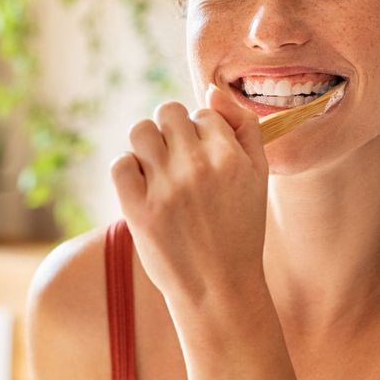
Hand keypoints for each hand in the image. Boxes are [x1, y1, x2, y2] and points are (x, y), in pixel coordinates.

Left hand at [110, 83, 268, 306]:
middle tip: (178, 161)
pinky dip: (128, 170)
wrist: (220, 289)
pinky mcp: (138, 210)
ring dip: (147, 144)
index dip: (202, 132)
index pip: (203, 112)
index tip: (205, 160)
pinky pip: (120, 164)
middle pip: (168, 112)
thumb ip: (244, 127)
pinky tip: (143, 187)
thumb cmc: (241, 230)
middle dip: (172, 130)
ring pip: (140, 131)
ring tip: (158, 169)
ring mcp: (165, 189)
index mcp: (230, 156)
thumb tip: (211, 90)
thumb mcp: (259, 176)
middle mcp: (197, 167)